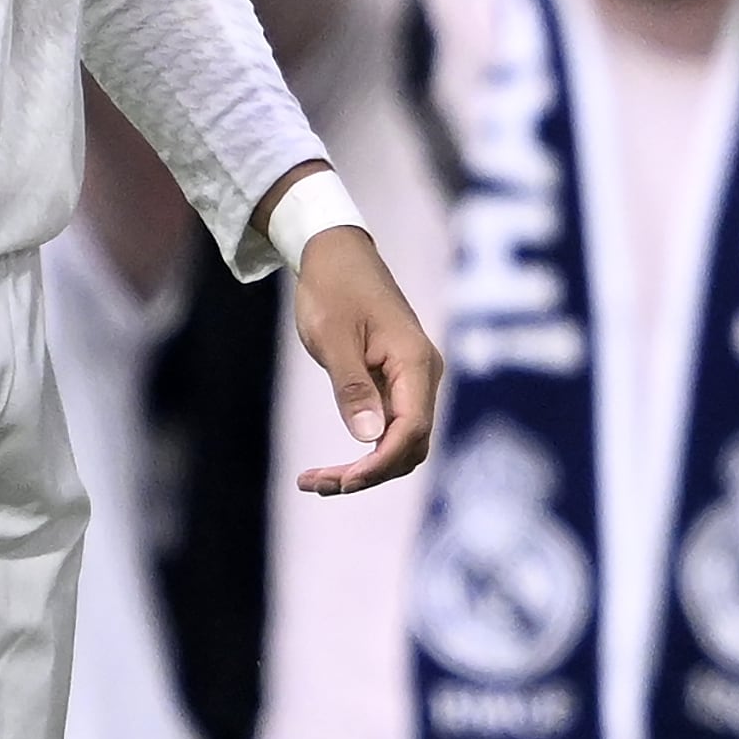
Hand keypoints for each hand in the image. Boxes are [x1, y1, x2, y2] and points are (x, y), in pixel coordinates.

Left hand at [286, 203, 442, 495]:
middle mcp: (423, 375)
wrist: (337, 254)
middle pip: (410, 445)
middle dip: (369, 474)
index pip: (411, 430)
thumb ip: (352, 388)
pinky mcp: (396, 382)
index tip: (340, 483)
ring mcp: (412, 379)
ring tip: (315, 480)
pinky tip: (330, 465)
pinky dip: (364, 452)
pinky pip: (390, 428)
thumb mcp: (334, 338)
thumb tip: (368, 439)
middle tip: (316, 483)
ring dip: (365, 469)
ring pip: (401, 442)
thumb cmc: (334, 289)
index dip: (379, 464)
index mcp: (415, 363)